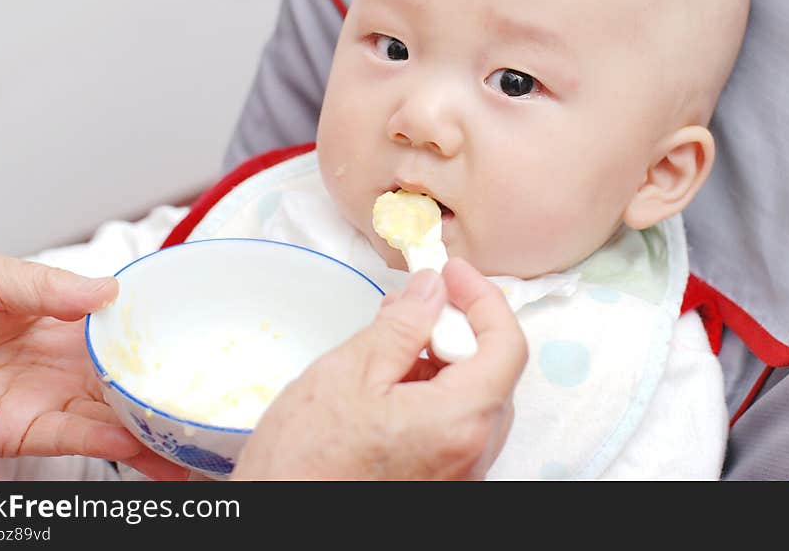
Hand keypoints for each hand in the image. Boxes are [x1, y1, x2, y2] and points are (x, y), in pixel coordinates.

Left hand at [0, 251, 187, 479]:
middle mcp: (64, 362)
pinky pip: (75, 437)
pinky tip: (138, 443)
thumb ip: (48, 286)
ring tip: (188, 440)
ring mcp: (48, 398)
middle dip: (165, 390)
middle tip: (206, 400)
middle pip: (127, 378)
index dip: (158, 333)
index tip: (195, 337)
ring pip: (112, 415)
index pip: (123, 328)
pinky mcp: (24, 430)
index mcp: (62, 318)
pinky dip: (107, 441)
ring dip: (150, 429)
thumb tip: (107, 290)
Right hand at [232, 257, 526, 479]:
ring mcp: (458, 474)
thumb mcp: (350, 372)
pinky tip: (389, 378)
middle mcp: (471, 453)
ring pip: (471, 398)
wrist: (281, 514)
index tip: (453, 273)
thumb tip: (432, 290)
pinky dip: (431, 391)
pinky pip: (451, 425)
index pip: (506, 345)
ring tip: (390, 338)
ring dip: (441, 358)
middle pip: (491, 371)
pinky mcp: (438, 482)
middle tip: (415, 302)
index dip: (483, 298)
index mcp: (458, 422)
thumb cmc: (305, 461)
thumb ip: (402, 325)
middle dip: (457, 327)